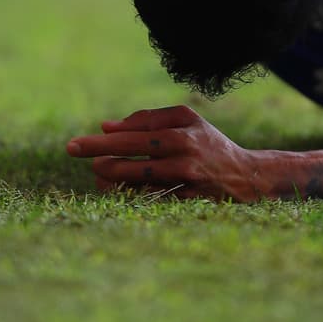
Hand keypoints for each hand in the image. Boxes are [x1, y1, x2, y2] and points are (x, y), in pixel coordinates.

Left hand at [67, 105, 260, 200]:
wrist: (248, 176)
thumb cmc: (208, 143)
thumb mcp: (185, 121)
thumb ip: (146, 118)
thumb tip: (106, 126)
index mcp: (180, 132)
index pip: (132, 136)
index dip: (101, 141)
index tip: (74, 144)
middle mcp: (184, 156)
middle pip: (133, 159)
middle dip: (101, 158)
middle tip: (78, 155)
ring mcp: (187, 182)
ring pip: (139, 183)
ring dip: (112, 180)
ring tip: (98, 174)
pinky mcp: (189, 203)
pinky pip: (152, 202)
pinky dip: (131, 196)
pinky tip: (116, 191)